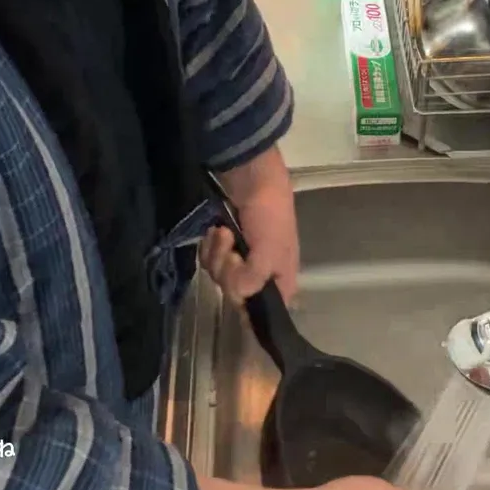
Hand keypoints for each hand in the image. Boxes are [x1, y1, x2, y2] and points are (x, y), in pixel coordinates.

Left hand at [200, 148, 298, 302]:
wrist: (251, 176)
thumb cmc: (270, 214)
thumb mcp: (270, 249)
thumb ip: (255, 278)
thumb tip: (236, 296)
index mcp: (281, 278)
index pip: (267, 311)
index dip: (251, 313)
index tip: (236, 305)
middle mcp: (260, 273)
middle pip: (236, 293)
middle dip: (229, 271)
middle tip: (233, 250)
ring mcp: (240, 258)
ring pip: (218, 275)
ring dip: (217, 253)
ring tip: (224, 232)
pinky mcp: (223, 244)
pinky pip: (208, 259)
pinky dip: (209, 246)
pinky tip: (215, 230)